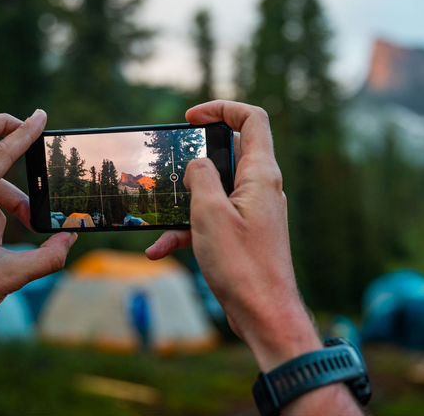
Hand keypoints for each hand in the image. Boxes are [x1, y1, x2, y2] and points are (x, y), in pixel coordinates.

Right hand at [146, 101, 321, 370]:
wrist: (264, 315)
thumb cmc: (242, 265)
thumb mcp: (210, 213)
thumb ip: (202, 177)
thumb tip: (198, 164)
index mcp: (261, 174)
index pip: (252, 120)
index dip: (223, 109)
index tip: (192, 118)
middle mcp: (261, 188)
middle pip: (230, 154)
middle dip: (195, 160)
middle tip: (172, 168)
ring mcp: (254, 211)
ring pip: (215, 191)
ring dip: (186, 204)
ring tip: (159, 223)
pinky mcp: (245, 233)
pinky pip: (214, 220)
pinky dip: (189, 230)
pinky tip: (160, 250)